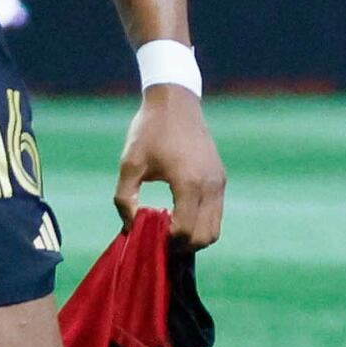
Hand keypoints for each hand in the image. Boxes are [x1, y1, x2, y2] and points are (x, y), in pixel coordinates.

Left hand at [114, 85, 224, 247]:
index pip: (185, 231)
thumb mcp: (129, 164)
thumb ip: (125, 199)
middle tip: (160, 240)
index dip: (167, 242)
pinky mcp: (220, 178)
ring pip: (214, 229)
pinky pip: (216, 212)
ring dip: (194, 236)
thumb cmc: (149, 130)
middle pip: (204, 237)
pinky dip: (201, 222)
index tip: (151, 238)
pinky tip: (180, 213)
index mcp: (188, 183)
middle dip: (182, 245)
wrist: (175, 101)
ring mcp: (218, 182)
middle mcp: (209, 186)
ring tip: (170, 229)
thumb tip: (130, 227)